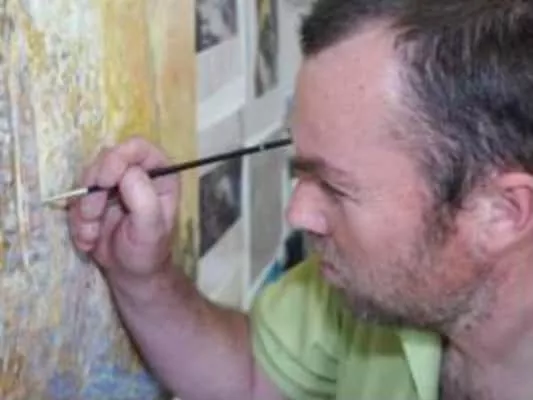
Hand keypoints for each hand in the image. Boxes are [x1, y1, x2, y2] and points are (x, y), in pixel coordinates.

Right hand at [67, 136, 178, 282]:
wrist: (130, 272)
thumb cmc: (148, 250)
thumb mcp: (151, 227)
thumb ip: (143, 197)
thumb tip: (125, 172)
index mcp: (159, 173)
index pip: (137, 147)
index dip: (117, 158)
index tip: (104, 182)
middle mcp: (136, 173)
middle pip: (105, 159)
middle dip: (94, 190)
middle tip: (93, 216)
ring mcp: (113, 184)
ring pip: (86, 178)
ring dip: (83, 210)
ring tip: (92, 235)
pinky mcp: (94, 197)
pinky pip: (75, 198)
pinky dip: (77, 220)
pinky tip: (89, 240)